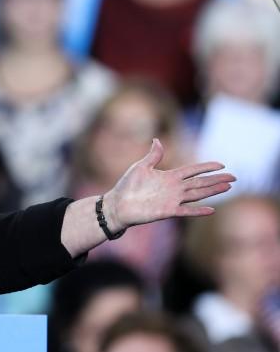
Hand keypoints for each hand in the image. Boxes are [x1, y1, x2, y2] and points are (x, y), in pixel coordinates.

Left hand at [104, 138, 235, 230]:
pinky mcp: (167, 211)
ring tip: (228, 187)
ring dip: (213, 191)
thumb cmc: (127, 185)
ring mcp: (172, 200)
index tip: (221, 164)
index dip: (206, 167)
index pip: (193, 170)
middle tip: (234, 177)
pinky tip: (211, 209)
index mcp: (169, 177)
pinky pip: (186, 211)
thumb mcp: (140, 167)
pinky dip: (198, 211)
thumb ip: (153, 156)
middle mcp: (174, 188)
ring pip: (197, 194)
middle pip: (200, 182)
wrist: (118, 204)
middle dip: (217, 179)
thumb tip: (157, 140)